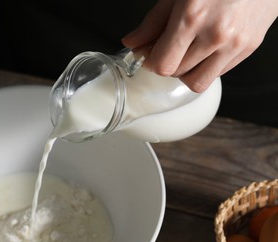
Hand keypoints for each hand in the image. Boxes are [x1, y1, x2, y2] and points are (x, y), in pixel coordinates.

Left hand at [122, 0, 277, 91]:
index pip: (163, 64)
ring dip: (185, 71)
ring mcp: (235, 43)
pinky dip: (205, 67)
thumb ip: (153, 22)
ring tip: (186, 51)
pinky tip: (205, 48)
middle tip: (167, 48)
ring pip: (197, 82)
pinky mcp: (249, 48)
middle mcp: (216, 34)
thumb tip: (132, 43)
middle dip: (167, 62)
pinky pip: (218, 74)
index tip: (149, 54)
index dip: (151, 61)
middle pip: (177, 73)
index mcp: (192, 18)